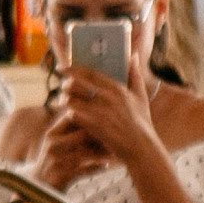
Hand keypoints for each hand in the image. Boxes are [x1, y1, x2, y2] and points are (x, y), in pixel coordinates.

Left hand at [43, 60, 161, 183]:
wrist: (141, 147)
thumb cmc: (142, 122)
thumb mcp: (141, 97)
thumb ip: (135, 75)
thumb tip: (133, 55)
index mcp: (117, 88)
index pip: (89, 72)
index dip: (72, 69)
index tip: (61, 68)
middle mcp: (108, 97)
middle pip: (75, 83)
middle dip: (65, 85)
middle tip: (63, 88)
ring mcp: (100, 111)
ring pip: (70, 98)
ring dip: (64, 101)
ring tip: (63, 103)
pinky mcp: (94, 125)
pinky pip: (72, 114)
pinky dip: (68, 115)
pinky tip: (69, 117)